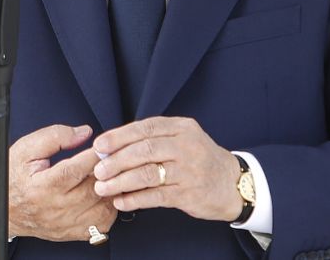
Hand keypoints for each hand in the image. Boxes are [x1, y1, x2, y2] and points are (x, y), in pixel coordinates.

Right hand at [0, 124, 116, 241]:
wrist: (2, 208)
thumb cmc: (13, 177)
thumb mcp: (26, 148)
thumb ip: (55, 136)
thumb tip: (83, 133)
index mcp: (43, 186)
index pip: (76, 169)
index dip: (94, 155)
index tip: (104, 145)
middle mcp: (56, 208)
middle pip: (93, 189)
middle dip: (107, 171)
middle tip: (110, 159)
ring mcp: (65, 223)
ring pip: (102, 207)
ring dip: (110, 190)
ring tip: (108, 176)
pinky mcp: (72, 232)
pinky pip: (102, 223)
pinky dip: (108, 208)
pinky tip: (103, 194)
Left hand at [92, 116, 242, 221]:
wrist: (231, 183)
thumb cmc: (199, 159)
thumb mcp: (183, 138)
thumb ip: (153, 139)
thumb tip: (112, 147)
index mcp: (182, 128)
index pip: (145, 128)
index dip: (119, 137)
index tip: (99, 146)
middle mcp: (187, 146)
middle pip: (144, 150)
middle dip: (116, 160)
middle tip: (98, 169)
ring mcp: (189, 170)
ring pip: (148, 174)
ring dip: (121, 181)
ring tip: (103, 187)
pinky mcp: (189, 193)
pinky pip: (155, 196)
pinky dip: (134, 199)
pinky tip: (120, 201)